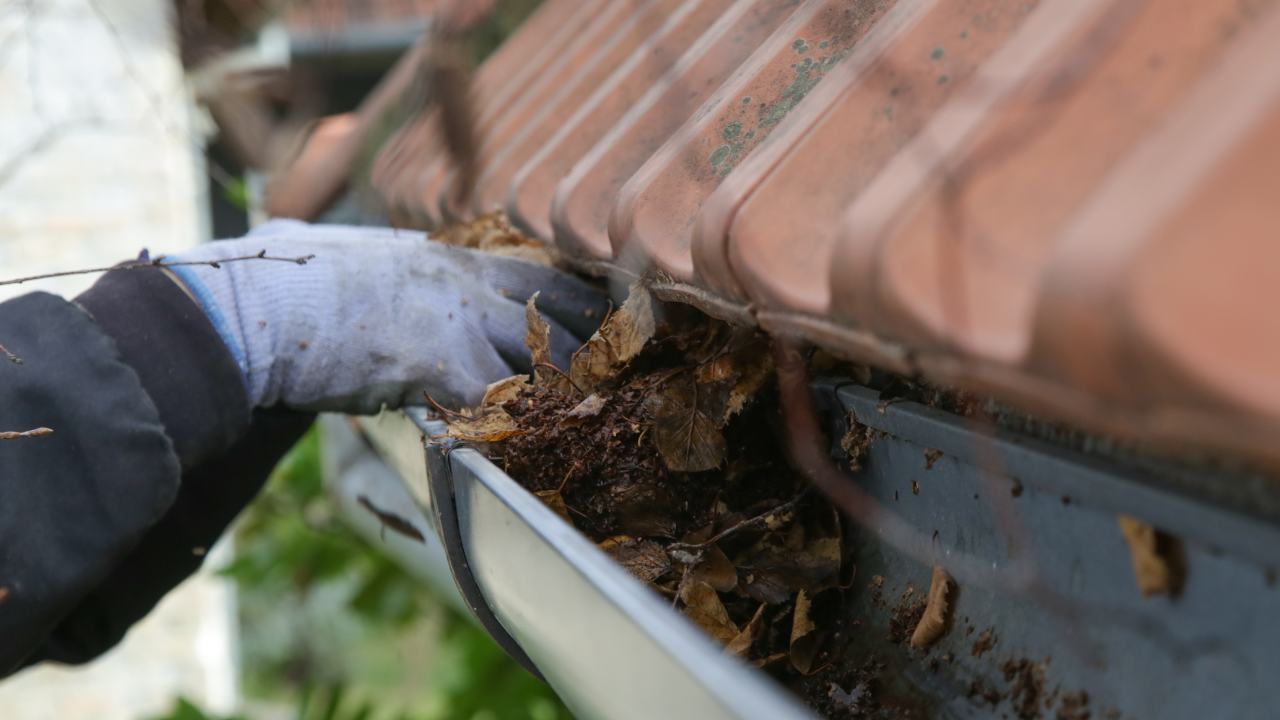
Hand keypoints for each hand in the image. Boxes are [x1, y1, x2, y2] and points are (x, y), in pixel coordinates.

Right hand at [168, 220, 606, 412]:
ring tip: (590, 417)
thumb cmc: (277, 274)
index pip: (531, 271)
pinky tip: (527, 447)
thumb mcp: (326, 243)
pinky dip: (513, 427)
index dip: (571, 296)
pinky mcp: (442, 364)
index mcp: (442, 256)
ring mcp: (459, 319)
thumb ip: (345, 250)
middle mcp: (463, 281)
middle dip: (589, 340)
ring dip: (562, 390)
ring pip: (539, 357)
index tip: (600, 313)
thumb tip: (292, 224)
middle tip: (619, 366)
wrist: (254, 304)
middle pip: (554, 309)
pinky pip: (499, 403)